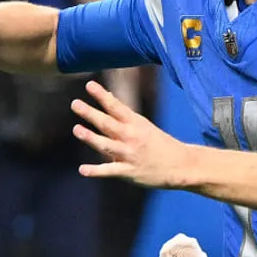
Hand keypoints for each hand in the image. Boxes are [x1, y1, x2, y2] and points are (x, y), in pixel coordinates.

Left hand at [71, 80, 191, 187]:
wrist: (181, 165)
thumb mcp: (144, 125)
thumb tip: (108, 97)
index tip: (89, 85)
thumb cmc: (160, 144)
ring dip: (91, 137)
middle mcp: (131, 137)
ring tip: (76, 129)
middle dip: (91, 113)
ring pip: (106, 145)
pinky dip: (96, 171)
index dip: (102, 96)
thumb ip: (123, 115)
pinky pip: (110, 171)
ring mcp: (130, 154)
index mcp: (136, 123)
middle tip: (75, 103)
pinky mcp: (129, 172)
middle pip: (108, 123)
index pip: (116, 106)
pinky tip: (82, 169)